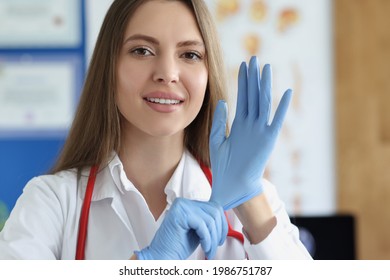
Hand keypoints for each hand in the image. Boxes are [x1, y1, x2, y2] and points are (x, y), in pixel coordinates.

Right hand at [134, 198, 226, 259]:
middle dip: (219, 232)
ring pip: (210, 219)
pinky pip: (202, 225)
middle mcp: (184, 202)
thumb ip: (207, 221)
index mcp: (188, 204)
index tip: (219, 239)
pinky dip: (207, 239)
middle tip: (214, 246)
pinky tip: (204, 248)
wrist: (162, 257)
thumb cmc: (178, 246)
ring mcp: (181, 206)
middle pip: (215, 211)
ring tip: (208, 250)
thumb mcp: (198, 230)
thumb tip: (223, 217)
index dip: (222, 224)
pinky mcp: (180, 214)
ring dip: (213, 239)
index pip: (214, 207)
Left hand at [209, 56, 291, 209]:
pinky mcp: (268, 140)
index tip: (244, 65)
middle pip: (253, 96)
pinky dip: (282, 108)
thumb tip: (222, 101)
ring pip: (263, 103)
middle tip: (254, 58)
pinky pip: (276, 121)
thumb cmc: (223, 165)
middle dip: (254, 77)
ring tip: (266, 68)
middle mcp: (251, 124)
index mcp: (240, 123)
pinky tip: (286, 92)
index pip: (243, 97)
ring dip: (265, 86)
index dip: (244, 81)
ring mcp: (260, 131)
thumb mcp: (217, 139)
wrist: (231, 186)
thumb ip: (220, 120)